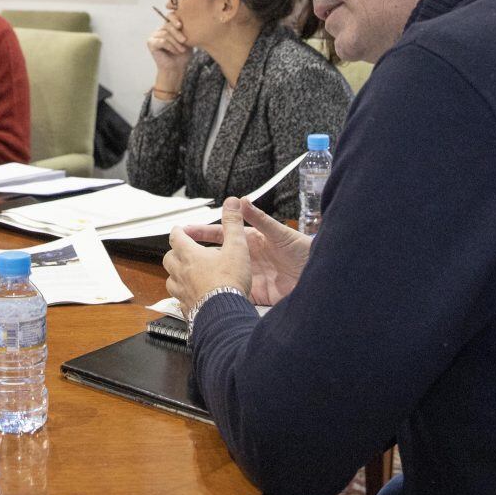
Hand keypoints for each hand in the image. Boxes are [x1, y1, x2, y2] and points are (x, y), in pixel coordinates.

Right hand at [147, 14, 190, 83]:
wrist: (176, 68)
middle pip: (168, 25)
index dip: (175, 18)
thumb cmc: (182, 55)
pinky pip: (162, 41)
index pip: (170, 16)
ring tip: (181, 50)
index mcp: (168, 27)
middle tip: (184, 41)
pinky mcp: (151, 43)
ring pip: (166, 34)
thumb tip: (190, 21)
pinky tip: (175, 52)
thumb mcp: (187, 40)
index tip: (181, 26)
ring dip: (175, 43)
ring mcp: (154, 35)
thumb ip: (186, 31)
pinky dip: (170, 47)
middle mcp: (160, 29)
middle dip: (177, 33)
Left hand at [165, 198, 251, 316]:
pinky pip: (179, 299)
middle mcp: (181, 273)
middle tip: (183, 252)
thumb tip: (232, 203)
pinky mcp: (187, 308)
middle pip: (169, 258)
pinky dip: (183, 295)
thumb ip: (233, 224)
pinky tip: (193, 297)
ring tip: (186, 274)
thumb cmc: (229, 282)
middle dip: (175, 253)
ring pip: (170, 280)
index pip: (176, 237)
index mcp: (190, 255)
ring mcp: (182, 292)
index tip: (180, 230)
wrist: (224, 314)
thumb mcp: (237, 247)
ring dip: (176, 275)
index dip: (178, 231)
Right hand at [183, 197, 310, 306]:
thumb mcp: (279, 232)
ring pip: (222, 275)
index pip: (220, 235)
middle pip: (216, 256)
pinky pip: (234, 293)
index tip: (185, 230)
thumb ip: (259, 218)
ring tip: (187, 277)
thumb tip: (242, 200)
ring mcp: (249, 276)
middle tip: (177, 255)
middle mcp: (246, 258)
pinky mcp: (255, 293)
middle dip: (197, 255)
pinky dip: (221, 293)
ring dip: (206, 275)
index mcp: (250, 241)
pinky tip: (208, 294)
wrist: (318, 276)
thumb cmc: (303, 250)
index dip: (202, 232)